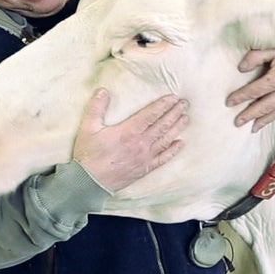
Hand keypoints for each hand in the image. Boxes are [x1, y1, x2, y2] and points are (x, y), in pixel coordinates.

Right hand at [73, 89, 188, 190]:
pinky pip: (163, 159)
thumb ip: (96, 107)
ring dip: (177, 128)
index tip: (173, 97)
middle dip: (175, 113)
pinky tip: (181, 143)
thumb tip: (103, 90)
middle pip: (162, 125)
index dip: (163, 105)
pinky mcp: (145, 168)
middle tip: (185, 104)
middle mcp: (140, 144)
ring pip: (166, 140)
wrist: (89, 182)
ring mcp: (145, 157)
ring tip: (186, 118)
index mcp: (128, 131)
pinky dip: (173, 151)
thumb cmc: (88, 155)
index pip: (151, 115)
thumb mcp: (88, 128)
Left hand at [226, 46, 274, 132]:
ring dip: (263, 121)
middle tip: (237, 122)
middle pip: (264, 106)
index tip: (230, 102)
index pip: (255, 91)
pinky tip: (269, 118)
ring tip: (252, 128)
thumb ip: (255, 57)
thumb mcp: (273, 48)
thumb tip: (241, 68)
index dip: (241, 97)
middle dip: (249, 115)